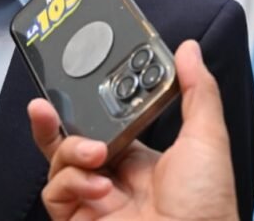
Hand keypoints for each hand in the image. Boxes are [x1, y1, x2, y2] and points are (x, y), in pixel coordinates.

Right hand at [29, 40, 238, 220]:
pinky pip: (55, 192)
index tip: (76, 80)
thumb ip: (197, 91)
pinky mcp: (77, 219)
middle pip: (67, 139)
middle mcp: (111, 177)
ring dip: (71, 150)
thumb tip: (190, 50)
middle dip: (53, 119)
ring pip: (57, 161)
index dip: (84, 104)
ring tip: (96, 154)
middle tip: (45, 103)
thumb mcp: (206, 140)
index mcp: (137, 157)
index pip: (100, 122)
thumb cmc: (207, 208)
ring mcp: (92, 199)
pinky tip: (99, 186)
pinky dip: (73, 182)